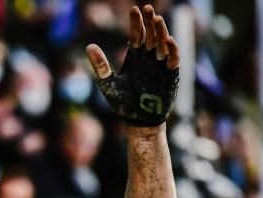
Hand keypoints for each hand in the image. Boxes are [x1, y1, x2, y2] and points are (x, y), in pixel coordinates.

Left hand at [86, 4, 179, 126]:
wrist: (137, 122)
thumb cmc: (122, 104)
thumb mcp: (108, 83)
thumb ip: (100, 65)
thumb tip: (89, 46)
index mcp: (135, 58)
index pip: (137, 35)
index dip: (137, 23)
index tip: (134, 9)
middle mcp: (149, 59)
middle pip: (151, 36)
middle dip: (150, 22)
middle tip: (148, 8)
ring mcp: (160, 66)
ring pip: (162, 44)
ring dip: (161, 32)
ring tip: (157, 19)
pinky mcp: (170, 76)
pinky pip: (173, 60)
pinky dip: (172, 50)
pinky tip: (168, 40)